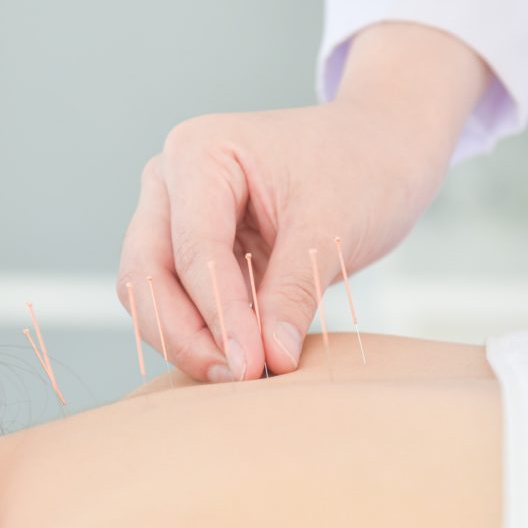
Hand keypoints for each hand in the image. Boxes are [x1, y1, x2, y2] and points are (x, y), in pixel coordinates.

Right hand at [117, 23, 488, 381]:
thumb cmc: (360, 168)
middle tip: (239, 377)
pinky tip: (242, 362)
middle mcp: (171, 181)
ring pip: (150, 295)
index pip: (194, 249)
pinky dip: (204, 335)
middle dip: (186, 334)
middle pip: (147, 274)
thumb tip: (270, 359)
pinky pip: (177, 302)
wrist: (381, 151)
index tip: (251, 366)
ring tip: (245, 374)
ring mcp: (174, 215)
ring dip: (189, 341)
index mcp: (199, 152)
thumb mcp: (332, 228)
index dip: (220, 314)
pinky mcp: (191, 249)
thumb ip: (293, 293)